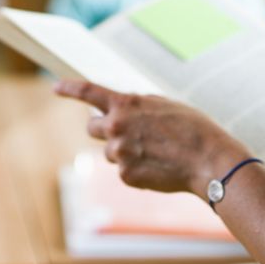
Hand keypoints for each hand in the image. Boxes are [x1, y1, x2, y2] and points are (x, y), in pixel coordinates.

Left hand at [56, 79, 248, 196]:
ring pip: (111, 151)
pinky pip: (124, 170)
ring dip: (125, 150)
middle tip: (124, 131)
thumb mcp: (163, 105)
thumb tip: (119, 112)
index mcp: (126, 104)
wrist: (208, 159)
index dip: (70, 88)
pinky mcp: (126, 176)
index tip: (57, 87)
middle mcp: (117, 127)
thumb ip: (137, 107)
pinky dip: (137, 168)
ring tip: (155, 150)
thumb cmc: (192, 128)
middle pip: (92, 127)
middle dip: (104, 128)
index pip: (89, 92)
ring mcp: (120, 153)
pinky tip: (159, 166)